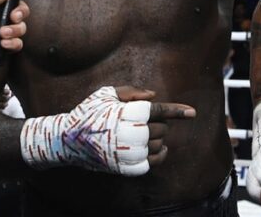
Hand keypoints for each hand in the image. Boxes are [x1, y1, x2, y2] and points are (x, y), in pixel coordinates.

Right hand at [19, 85, 195, 175]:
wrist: (68, 140)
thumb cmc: (88, 112)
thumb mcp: (106, 93)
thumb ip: (132, 92)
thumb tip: (154, 96)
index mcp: (128, 112)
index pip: (159, 111)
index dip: (177, 111)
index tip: (192, 113)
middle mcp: (130, 133)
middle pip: (161, 129)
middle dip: (158, 123)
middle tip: (143, 121)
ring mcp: (128, 152)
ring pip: (158, 145)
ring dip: (157, 138)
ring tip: (143, 133)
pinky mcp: (125, 166)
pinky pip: (152, 163)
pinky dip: (158, 155)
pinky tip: (156, 149)